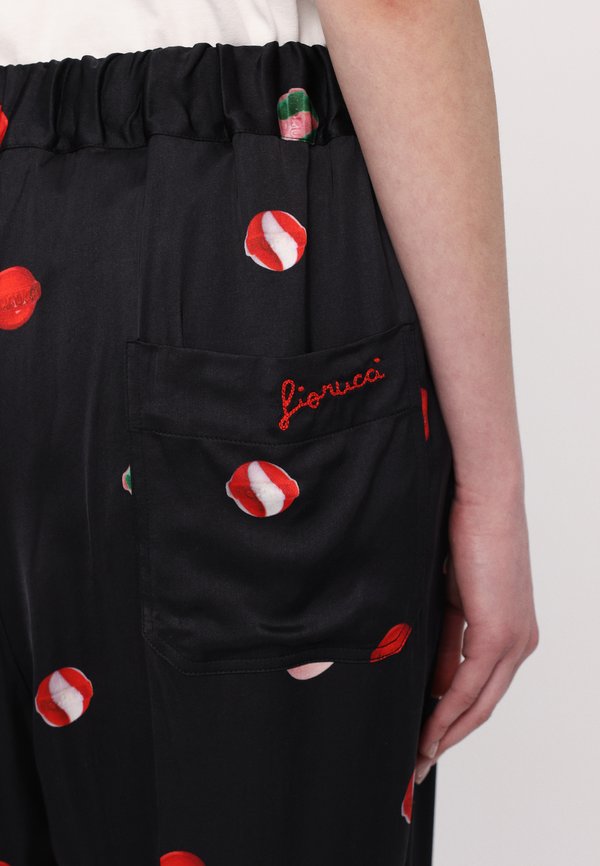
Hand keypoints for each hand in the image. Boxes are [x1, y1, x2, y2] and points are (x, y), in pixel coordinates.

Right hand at [414, 483, 539, 783]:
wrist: (484, 497)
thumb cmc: (467, 532)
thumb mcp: (452, 594)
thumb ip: (446, 635)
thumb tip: (428, 671)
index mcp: (510, 631)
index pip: (480, 688)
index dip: (453, 718)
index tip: (427, 738)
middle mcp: (519, 642)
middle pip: (482, 705)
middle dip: (449, 737)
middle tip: (419, 761)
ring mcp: (512, 639)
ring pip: (477, 703)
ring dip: (446, 732)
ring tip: (419, 755)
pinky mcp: (498, 632)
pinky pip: (468, 683)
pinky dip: (448, 711)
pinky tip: (429, 730)